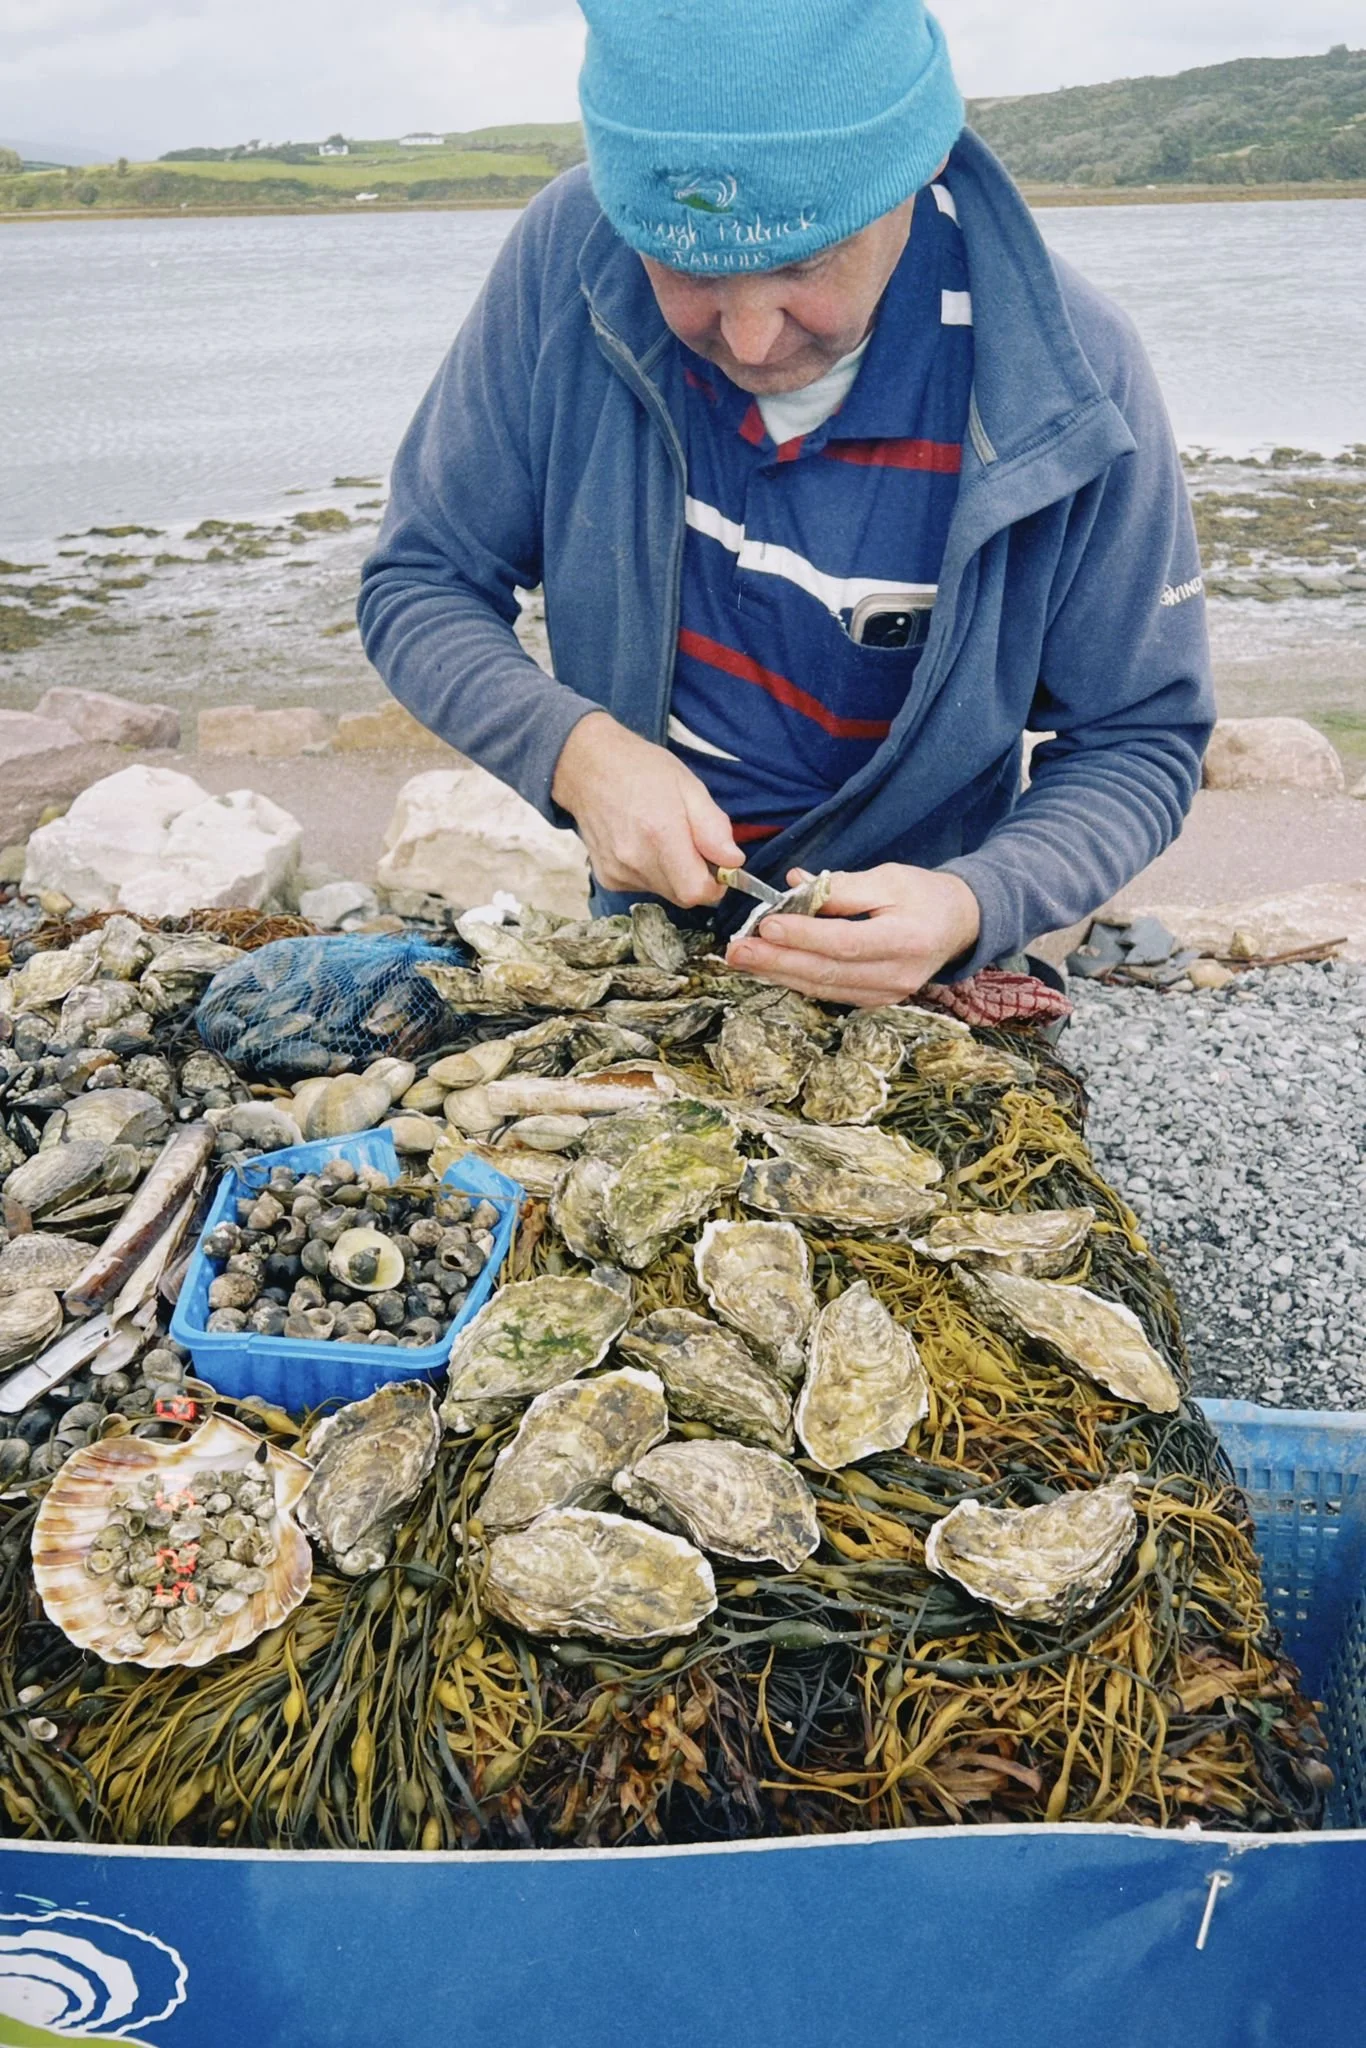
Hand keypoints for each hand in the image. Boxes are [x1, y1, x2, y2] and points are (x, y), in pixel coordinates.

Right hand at [551, 712, 742, 907]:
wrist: (588, 768)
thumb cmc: (642, 770)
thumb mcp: (689, 786)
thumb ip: (713, 827)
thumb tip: (733, 861)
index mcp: (661, 834)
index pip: (697, 892)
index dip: (715, 884)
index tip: (717, 866)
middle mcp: (636, 860)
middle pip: (682, 895)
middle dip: (695, 876)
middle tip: (689, 843)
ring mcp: (618, 872)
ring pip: (664, 891)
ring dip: (673, 874)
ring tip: (661, 837)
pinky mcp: (607, 877)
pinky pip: (643, 886)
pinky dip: (651, 872)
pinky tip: (642, 844)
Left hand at [727, 863, 981, 1006]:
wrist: (958, 925)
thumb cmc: (923, 895)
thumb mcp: (889, 878)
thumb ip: (842, 888)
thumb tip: (793, 887)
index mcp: (907, 939)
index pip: (846, 942)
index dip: (804, 936)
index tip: (767, 923)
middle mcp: (898, 975)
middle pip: (829, 973)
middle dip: (777, 960)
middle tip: (738, 949)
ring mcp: (888, 995)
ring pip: (824, 988)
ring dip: (779, 973)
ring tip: (743, 958)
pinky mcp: (877, 1002)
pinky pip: (831, 993)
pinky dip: (798, 980)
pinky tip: (771, 968)